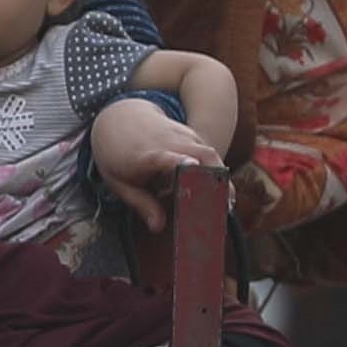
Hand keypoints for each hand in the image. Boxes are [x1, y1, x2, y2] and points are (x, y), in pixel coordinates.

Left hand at [89, 97, 220, 205]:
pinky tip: (220, 191)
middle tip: (226, 203)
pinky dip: (216, 170)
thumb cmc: (118, 156)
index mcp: (145, 156)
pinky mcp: (191, 134)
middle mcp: (166, 142)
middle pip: (198, 153)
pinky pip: (207, 152)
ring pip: (208, 152)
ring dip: (221, 175)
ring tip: (228, 201)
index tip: (190, 165)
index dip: (177, 160)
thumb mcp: (120, 183)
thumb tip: (158, 227)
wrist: (121, 118)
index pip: (162, 157)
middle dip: (216, 176)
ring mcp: (180, 135)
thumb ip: (141, 204)